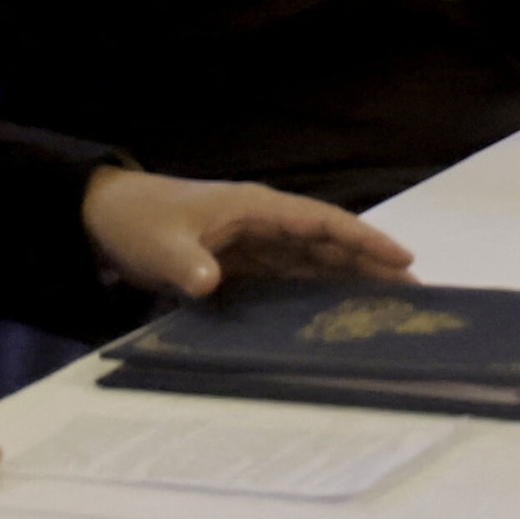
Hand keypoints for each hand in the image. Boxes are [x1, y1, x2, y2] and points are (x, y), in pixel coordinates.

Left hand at [79, 168, 419, 298]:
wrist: (105, 219)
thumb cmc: (138, 220)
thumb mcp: (159, 243)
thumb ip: (185, 264)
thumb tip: (208, 283)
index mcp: (256, 208)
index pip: (322, 223)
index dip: (363, 240)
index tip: (402, 258)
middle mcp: (265, 224)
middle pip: (330, 244)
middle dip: (372, 264)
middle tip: (414, 292)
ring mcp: (257, 244)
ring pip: (316, 261)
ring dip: (351, 279)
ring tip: (391, 304)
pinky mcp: (244, 264)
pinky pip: (291, 277)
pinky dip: (318, 290)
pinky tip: (338, 310)